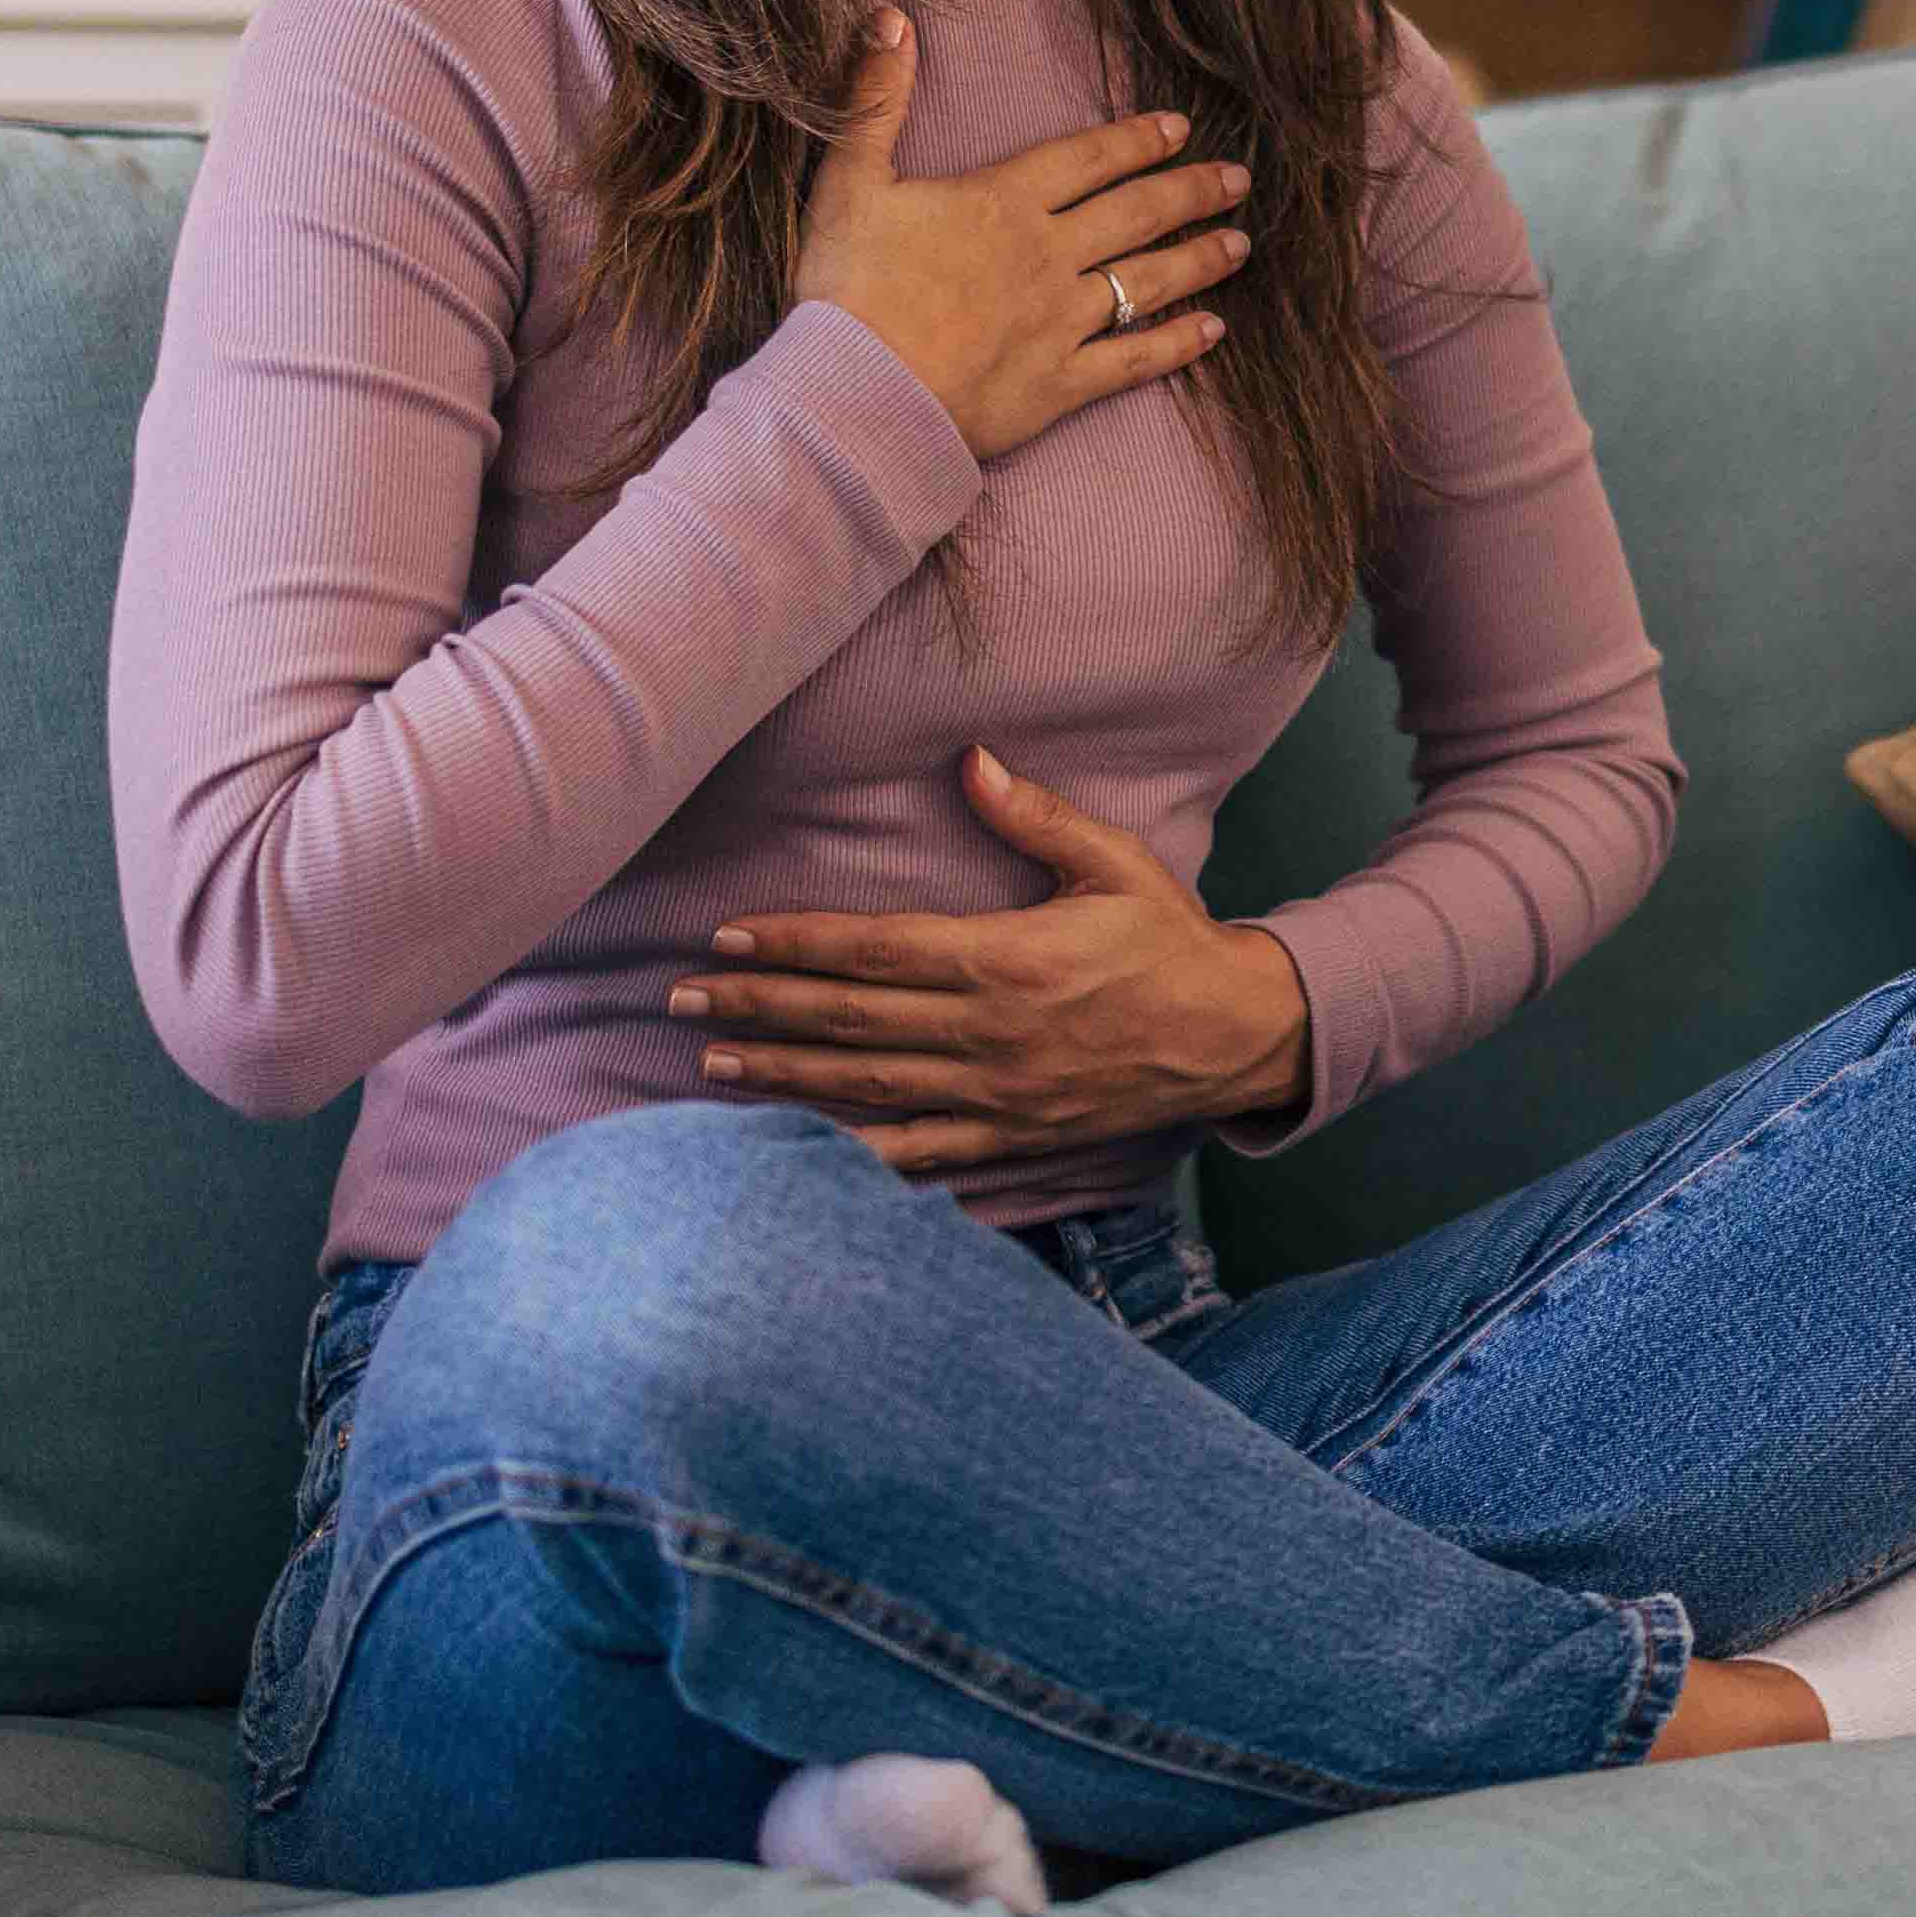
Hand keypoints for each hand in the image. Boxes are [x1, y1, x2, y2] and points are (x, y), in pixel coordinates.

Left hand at [679, 742, 1316, 1174]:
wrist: (1234, 1037)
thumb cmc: (1170, 941)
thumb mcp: (1114, 863)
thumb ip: (1036, 816)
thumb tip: (971, 760)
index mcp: (1004, 960)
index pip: (872, 950)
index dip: (792, 942)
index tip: (725, 934)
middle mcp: (987, 1034)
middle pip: (848, 1020)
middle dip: (758, 1005)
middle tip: (681, 997)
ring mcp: (994, 1095)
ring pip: (864, 1088)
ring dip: (780, 1074)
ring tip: (709, 1063)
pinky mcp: (1009, 1138)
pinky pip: (916, 1154)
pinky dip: (849, 1156)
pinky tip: (792, 1153)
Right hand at [798, 9, 1253, 461]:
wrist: (855, 392)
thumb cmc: (846, 287)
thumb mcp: (848, 180)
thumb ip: (876, 99)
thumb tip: (889, 17)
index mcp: (1002, 201)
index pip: (1087, 158)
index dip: (1137, 140)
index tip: (1180, 128)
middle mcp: (1046, 254)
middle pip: (1136, 213)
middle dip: (1192, 191)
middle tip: (1238, 179)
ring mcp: (1061, 321)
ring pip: (1148, 280)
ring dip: (1200, 259)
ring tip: (1241, 244)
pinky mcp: (1060, 384)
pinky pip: (1134, 359)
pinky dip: (1178, 345)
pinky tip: (1214, 332)